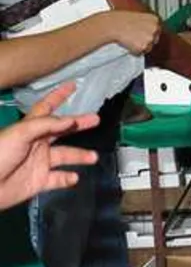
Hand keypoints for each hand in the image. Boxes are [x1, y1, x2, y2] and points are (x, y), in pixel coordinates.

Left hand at [0, 82, 99, 209]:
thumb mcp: (20, 133)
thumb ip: (46, 124)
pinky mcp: (38, 181)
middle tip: (95, 120)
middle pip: (62, 131)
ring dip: (80, 156)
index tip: (72, 86)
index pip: (47, 108)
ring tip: (92, 157)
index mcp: (30, 128)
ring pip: (65, 156)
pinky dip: (68, 179)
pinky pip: (58, 179)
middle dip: (79, 125)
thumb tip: (70, 120)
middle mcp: (37, 143)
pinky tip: (75, 177)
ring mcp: (39, 162)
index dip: (59, 96)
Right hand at [101, 11, 160, 54]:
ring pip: (148, 48)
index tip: (142, 35)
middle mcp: (155, 28)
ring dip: (139, 46)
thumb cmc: (120, 20)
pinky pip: (139, 53)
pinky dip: (133, 51)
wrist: (113, 25)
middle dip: (145, 41)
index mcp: (154, 19)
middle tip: (134, 39)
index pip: (157, 30)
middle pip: (154, 40)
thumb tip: (146, 32)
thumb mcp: (138, 17)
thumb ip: (146, 24)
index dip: (148, 34)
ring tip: (129, 39)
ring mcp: (150, 38)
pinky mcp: (143, 46)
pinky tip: (127, 43)